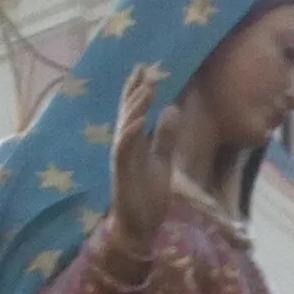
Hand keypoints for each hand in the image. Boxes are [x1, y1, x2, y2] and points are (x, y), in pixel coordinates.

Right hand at [110, 63, 178, 252]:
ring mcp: (122, 158)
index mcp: (136, 143)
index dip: (140, 90)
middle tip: (144, 69)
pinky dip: (131, 134)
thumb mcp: (162, 160)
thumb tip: (171, 110)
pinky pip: (124, 150)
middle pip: (128, 113)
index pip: (136, 111)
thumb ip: (165, 137)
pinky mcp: (121, 172)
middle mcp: (126, 146)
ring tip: (145, 89)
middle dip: (135, 91)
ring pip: (126, 127)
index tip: (147, 70)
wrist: (140, 224)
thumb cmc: (147, 194)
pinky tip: (139, 121)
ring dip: (134, 108)